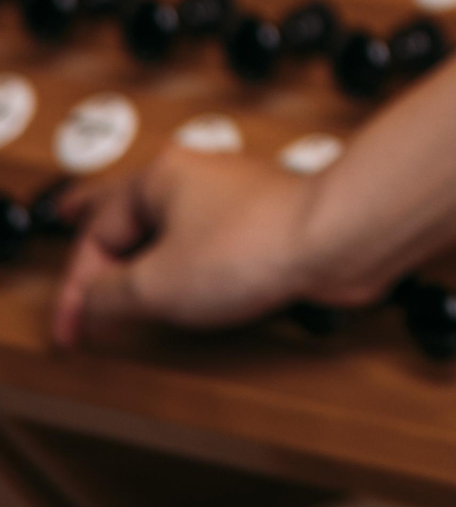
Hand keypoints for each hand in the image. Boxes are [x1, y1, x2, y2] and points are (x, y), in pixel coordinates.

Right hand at [52, 147, 345, 351]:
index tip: (72, 330)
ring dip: (142, 240)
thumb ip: (109, 297)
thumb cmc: (256, 245)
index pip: (97, 234)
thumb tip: (90, 304)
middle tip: (68, 216)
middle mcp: (195, 177)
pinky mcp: (262, 222)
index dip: (77, 288)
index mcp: (159, 176)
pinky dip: (184, 254)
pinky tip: (187, 268)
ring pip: (171, 219)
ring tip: (123, 251)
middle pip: (131, 206)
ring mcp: (232, 196)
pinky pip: (207, 235)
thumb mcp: (156, 285)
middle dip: (98, 219)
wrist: (337, 237)